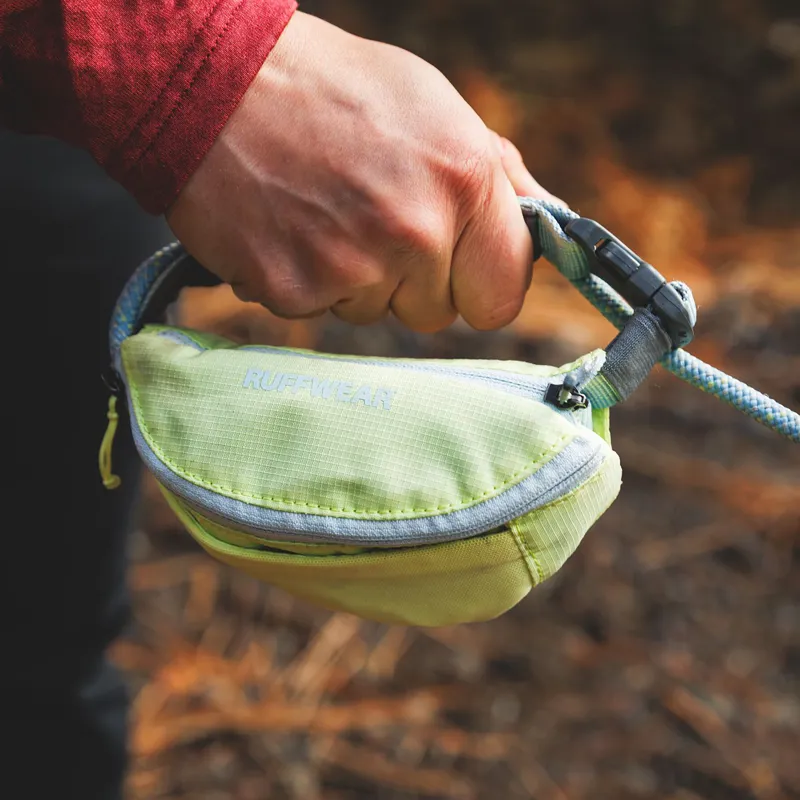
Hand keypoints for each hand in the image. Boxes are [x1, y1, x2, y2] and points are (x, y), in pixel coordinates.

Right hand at [168, 11, 556, 331]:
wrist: (217, 82)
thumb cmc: (333, 89)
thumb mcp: (435, 106)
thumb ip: (498, 177)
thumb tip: (547, 225)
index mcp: (464, 180)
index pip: (503, 295)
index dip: (481, 284)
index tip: (461, 268)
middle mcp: (414, 231)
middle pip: (436, 314)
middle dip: (412, 281)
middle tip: (371, 219)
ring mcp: (352, 267)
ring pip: (375, 314)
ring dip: (356, 279)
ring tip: (323, 211)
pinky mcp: (294, 290)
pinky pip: (319, 310)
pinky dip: (305, 278)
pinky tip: (289, 226)